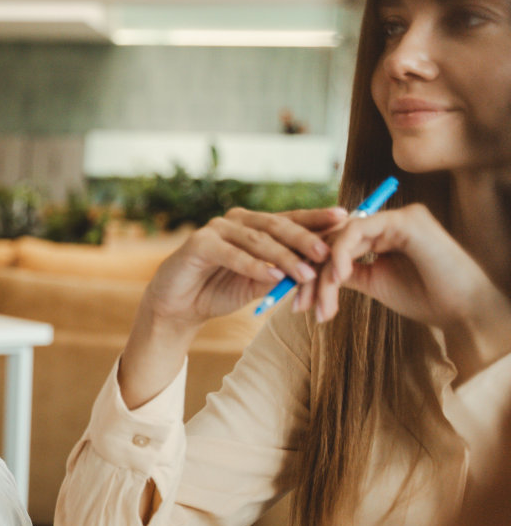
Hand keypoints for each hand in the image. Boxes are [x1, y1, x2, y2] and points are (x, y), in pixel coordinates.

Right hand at [142, 207, 347, 330]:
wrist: (178, 306)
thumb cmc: (218, 291)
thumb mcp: (258, 283)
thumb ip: (282, 273)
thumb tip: (319, 268)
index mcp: (253, 226)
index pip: (290, 220)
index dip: (317, 219)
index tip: (347, 218)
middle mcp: (235, 221)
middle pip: (277, 225)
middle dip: (305, 238)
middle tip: (328, 251)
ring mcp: (216, 229)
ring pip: (257, 240)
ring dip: (283, 257)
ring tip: (305, 272)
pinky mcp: (199, 244)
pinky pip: (232, 254)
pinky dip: (253, 266)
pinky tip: (272, 276)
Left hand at [310, 203, 510, 375]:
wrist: (464, 311)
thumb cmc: (426, 299)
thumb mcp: (375, 283)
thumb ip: (347, 272)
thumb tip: (313, 273)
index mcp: (384, 234)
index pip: (336, 246)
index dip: (313, 272)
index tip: (297, 303)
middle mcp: (390, 221)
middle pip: (333, 241)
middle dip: (312, 276)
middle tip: (298, 306)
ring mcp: (398, 217)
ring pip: (341, 238)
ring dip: (325, 274)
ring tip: (321, 306)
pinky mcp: (406, 220)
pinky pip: (359, 232)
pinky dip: (342, 255)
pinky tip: (339, 279)